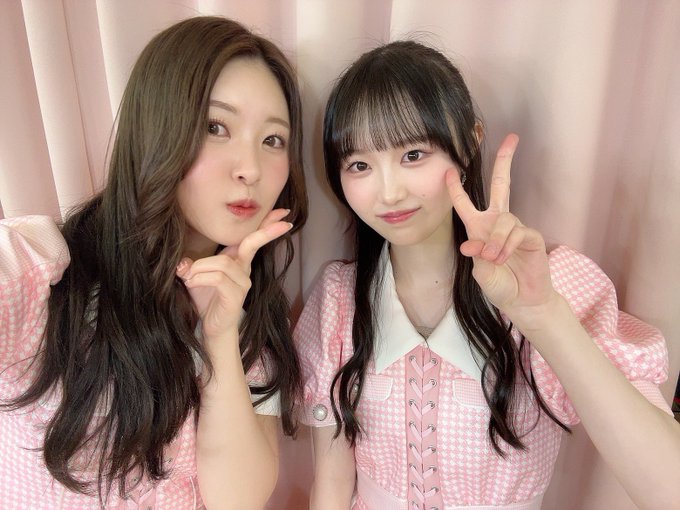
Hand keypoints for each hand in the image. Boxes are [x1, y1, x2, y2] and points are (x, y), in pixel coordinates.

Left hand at [176, 208, 292, 341]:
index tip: (284, 214)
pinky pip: (218, 278)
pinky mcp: (235, 295)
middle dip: (267, 231)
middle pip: (252, 243)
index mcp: (237, 261)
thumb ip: (190, 265)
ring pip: (222, 263)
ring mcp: (242, 283)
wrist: (211, 328)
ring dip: (200, 267)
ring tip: (188, 276)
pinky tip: (191, 283)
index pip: (253, 239)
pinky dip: (200, 277)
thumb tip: (180, 263)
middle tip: (285, 222)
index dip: (268, 225)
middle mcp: (244, 269)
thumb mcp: (197, 276)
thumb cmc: (206, 299)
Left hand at [447, 134, 557, 324]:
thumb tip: (472, 244)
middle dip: (505, 161)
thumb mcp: (481, 273)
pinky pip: (517, 232)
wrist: (522, 300)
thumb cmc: (499, 285)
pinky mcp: (531, 236)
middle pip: (502, 184)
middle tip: (512, 138)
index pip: (465, 204)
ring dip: (495, 241)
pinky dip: (507, 246)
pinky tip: (505, 258)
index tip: (450, 170)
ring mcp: (515, 227)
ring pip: (504, 220)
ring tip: (493, 260)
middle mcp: (497, 222)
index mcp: (479, 228)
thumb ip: (476, 257)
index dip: (456, 188)